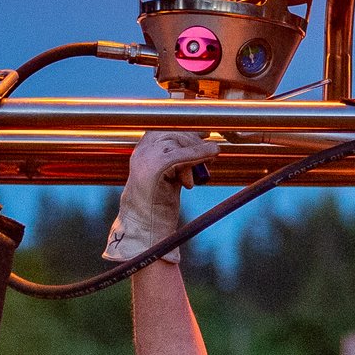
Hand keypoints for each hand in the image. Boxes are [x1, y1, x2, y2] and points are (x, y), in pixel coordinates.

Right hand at [107, 131, 220, 263]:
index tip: (205, 131)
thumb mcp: (172, 174)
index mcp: (144, 149)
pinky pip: (178, 155)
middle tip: (211, 154)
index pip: (167, 127)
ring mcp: (145, 159)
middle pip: (173, 131)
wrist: (144, 227)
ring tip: (203, 167)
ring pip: (176, 141)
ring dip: (196, 152)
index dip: (186, 127)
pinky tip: (212, 152)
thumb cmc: (159, 202)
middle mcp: (142, 151)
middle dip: (194, 141)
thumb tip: (205, 139)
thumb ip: (183, 158)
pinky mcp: (152, 169)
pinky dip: (197, 153)